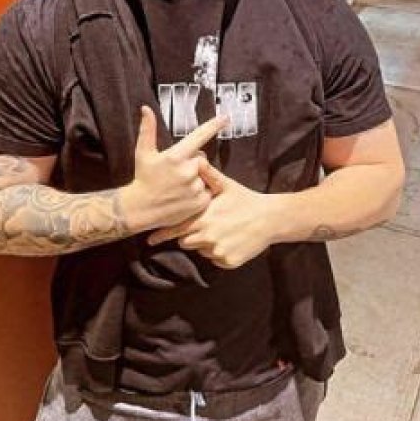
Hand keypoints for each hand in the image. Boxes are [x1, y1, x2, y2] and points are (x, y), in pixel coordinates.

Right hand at [120, 106, 229, 233]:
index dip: (213, 125)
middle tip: (175, 171)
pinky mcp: (199, 202)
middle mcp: (187, 171)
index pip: (199, 136)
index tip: (226, 117)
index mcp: (176, 156)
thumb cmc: (142, 178)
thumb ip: (148, 129)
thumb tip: (146, 108)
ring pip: (204, 175)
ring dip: (195, 178)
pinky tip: (184, 196)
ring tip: (178, 186)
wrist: (140, 209)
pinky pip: (207, 191)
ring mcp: (194, 187)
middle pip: (201, 158)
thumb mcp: (143, 152)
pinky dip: (200, 192)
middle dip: (192, 161)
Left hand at [147, 162, 273, 268]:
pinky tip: (229, 240)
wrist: (270, 219)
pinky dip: (218, 252)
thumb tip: (196, 159)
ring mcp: (217, 251)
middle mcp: (207, 237)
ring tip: (220, 230)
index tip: (149, 240)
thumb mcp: (226, 185)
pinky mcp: (227, 261)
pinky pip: (214, 259)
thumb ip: (208, 175)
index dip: (161, 234)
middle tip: (202, 225)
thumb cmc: (246, 200)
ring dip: (204, 243)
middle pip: (185, 242)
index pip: (175, 229)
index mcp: (203, 218)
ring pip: (200, 251)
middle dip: (189, 235)